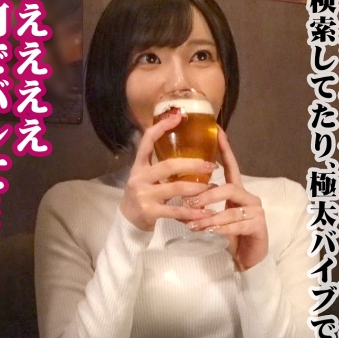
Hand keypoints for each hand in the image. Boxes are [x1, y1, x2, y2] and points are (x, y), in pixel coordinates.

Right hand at [120, 113, 219, 231]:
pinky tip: (205, 213)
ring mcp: (144, 195)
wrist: (128, 221)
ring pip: (175, 188)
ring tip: (210, 188)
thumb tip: (189, 151)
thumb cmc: (143, 194)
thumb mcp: (147, 177)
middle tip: (211, 165)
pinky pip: (175, 211)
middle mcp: (140, 177)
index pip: (147, 141)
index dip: (161, 127)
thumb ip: (162, 166)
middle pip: (169, 166)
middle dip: (193, 164)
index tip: (178, 116)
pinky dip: (192, 213)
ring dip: (196, 188)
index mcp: (139, 165)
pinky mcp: (149, 212)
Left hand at [184, 127, 268, 270]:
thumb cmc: (229, 237)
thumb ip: (203, 205)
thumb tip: (178, 195)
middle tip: (190, 202)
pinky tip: (209, 232)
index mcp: (238, 191)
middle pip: (230, 187)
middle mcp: (250, 198)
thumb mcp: (213, 217)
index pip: (231, 166)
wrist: (248, 260)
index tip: (217, 132)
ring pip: (231, 208)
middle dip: (208, 195)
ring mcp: (257, 212)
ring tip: (194, 223)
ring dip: (210, 216)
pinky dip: (220, 229)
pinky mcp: (258, 227)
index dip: (225, 150)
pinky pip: (237, 225)